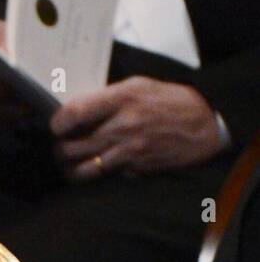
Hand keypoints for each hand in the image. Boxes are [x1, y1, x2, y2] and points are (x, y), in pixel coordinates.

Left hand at [50, 76, 227, 181]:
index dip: (57, 124)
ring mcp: (127, 150)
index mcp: (121, 99)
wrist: (204, 124)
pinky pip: (102, 176)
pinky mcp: (133, 168)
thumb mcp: (138, 86)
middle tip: (60, 146)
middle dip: (59, 149)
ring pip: (80, 170)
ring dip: (69, 168)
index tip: (56, 126)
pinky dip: (93, 174)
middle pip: (70, 147)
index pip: (73, 114)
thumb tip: (75, 110)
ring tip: (69, 162)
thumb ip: (106, 97)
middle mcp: (121, 126)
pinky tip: (92, 167)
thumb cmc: (169, 100)